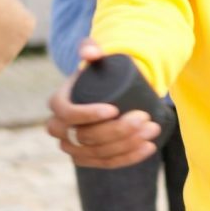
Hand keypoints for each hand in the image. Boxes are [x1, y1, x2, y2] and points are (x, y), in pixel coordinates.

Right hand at [45, 39, 160, 168]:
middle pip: (85, 138)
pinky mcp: (89, 158)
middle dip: (117, 130)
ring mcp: (73, 147)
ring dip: (127, 144)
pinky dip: (129, 158)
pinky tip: (148, 148)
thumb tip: (91, 53)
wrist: (106, 89)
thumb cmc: (99, 70)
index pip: (67, 114)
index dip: (88, 115)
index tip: (114, 109)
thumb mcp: (94, 55)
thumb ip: (90, 47)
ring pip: (98, 153)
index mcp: (58, 103)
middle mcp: (60, 130)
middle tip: (143, 117)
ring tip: (152, 129)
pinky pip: (107, 163)